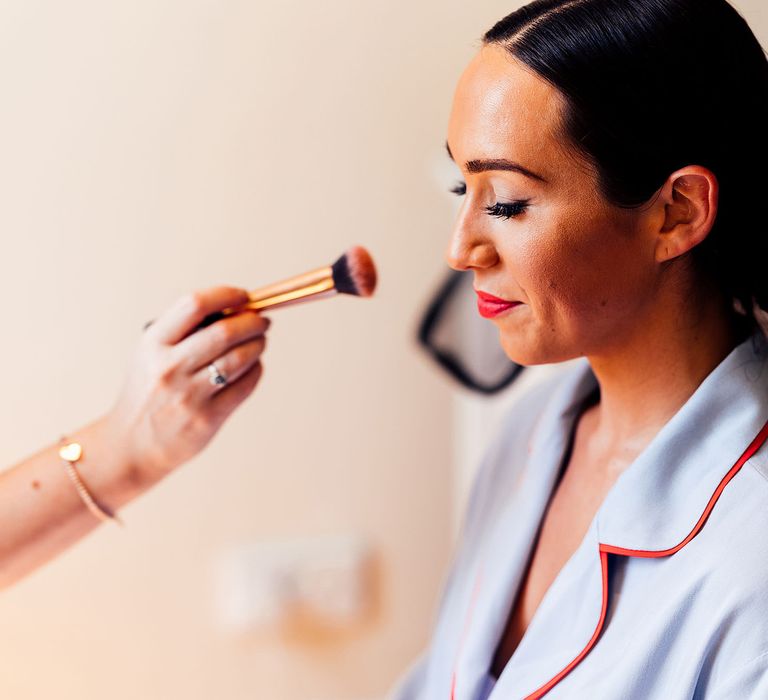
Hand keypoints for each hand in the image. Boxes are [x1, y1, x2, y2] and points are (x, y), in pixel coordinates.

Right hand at [104, 286, 269, 486]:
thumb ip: (183, 330)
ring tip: (260, 341)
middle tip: (261, 320)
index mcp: (153, 344)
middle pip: (224, 331)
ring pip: (239, 358)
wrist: (130, 444)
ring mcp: (188, 395)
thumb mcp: (149, 353)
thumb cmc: (147, 392)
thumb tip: (234, 308)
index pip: (194, 304)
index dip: (226, 295)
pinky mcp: (207, 419)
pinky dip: (255, 370)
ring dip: (258, 344)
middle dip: (252, 321)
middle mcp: (169, 367)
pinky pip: (244, 386)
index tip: (242, 296)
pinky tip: (253, 366)